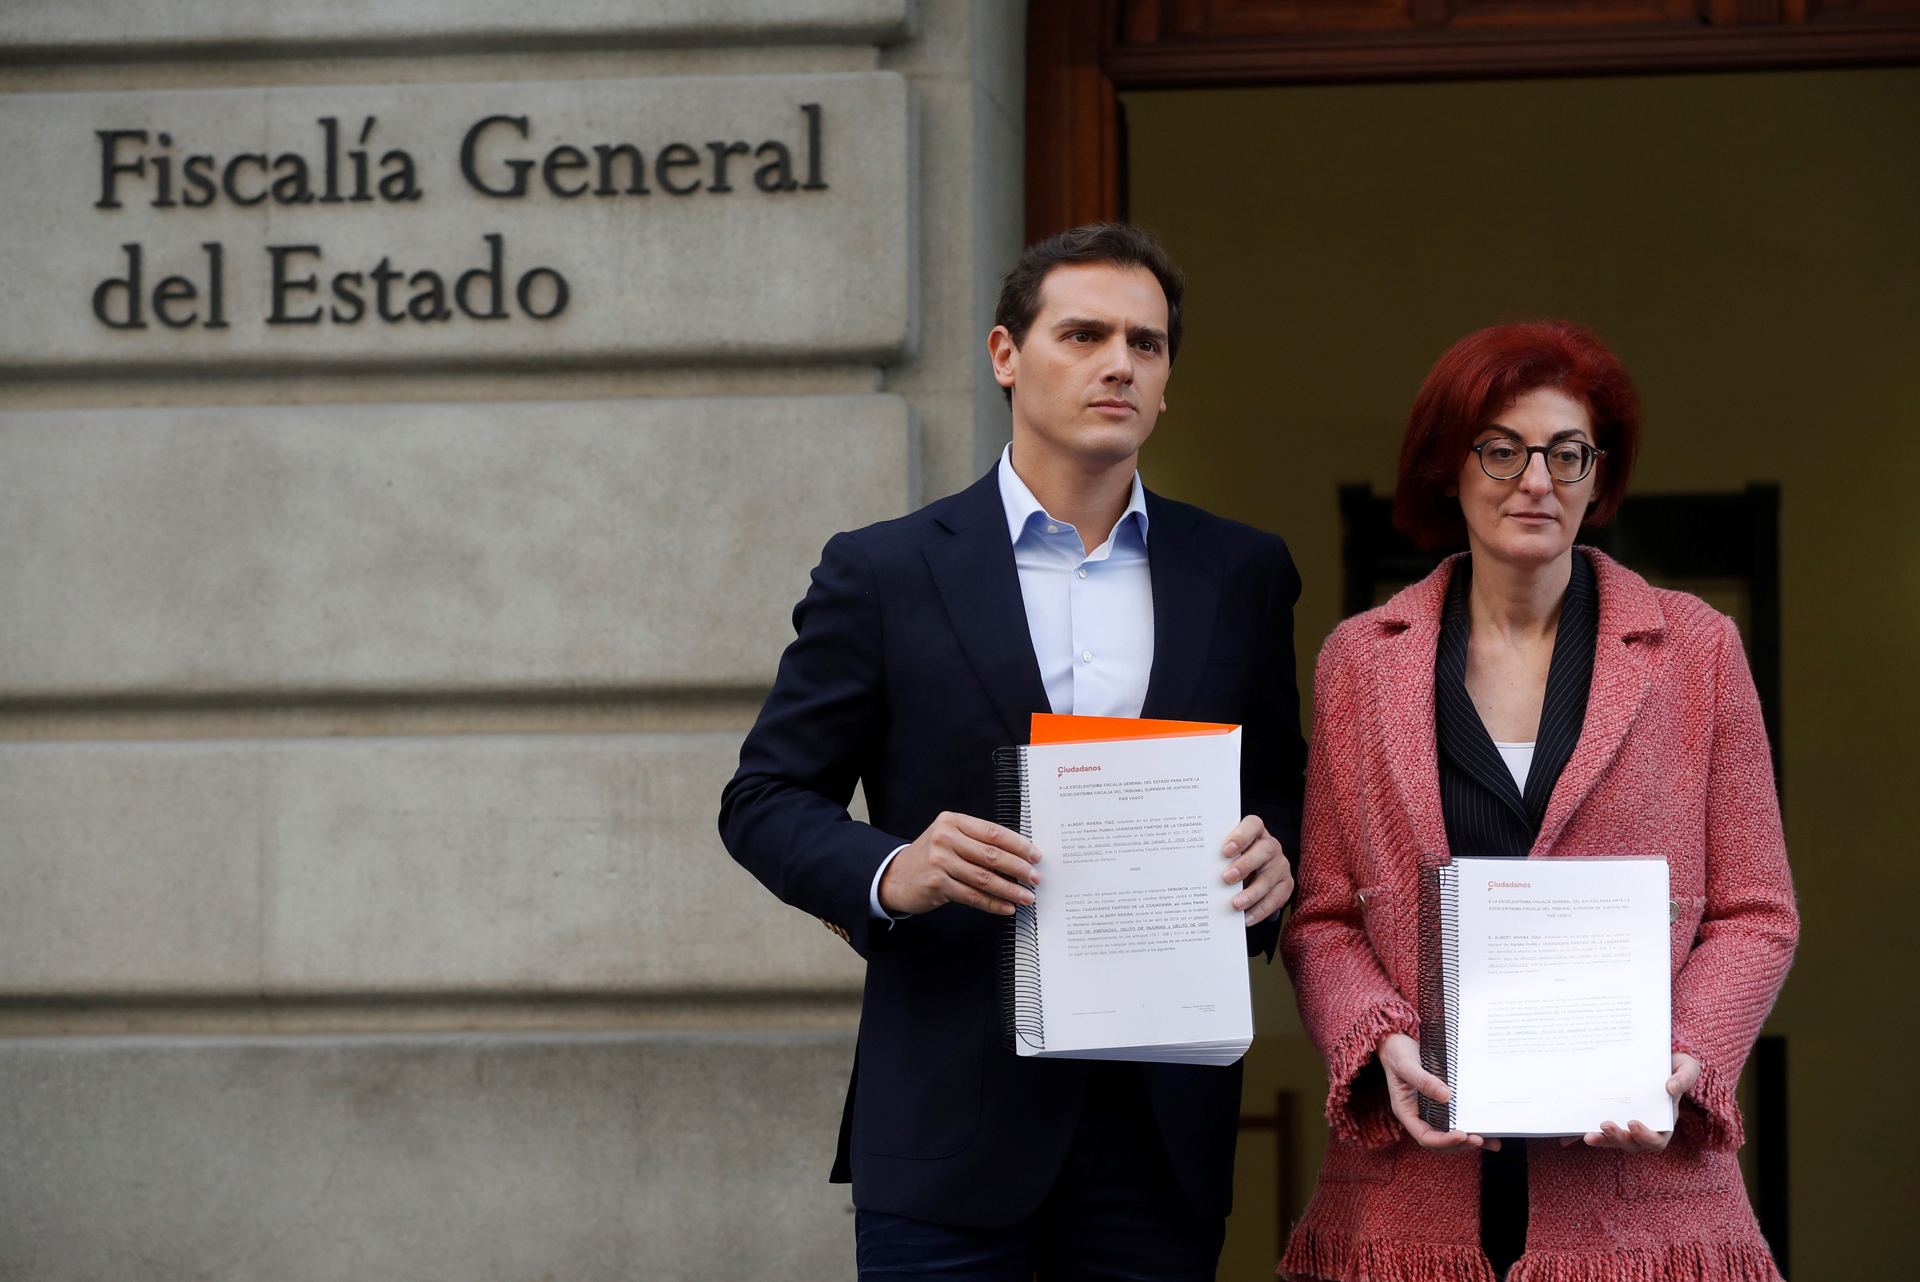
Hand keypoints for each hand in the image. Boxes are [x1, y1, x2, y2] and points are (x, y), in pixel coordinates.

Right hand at [878, 811, 1039, 916]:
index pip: (993, 832)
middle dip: (1018, 868)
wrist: (895, 875)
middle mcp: (945, 838)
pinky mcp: (938, 885)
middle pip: (991, 855)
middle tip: (1035, 877)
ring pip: (984, 878)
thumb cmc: (930, 856)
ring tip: (1027, 896)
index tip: (1035, 855)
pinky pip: (973, 896)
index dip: (1018, 845)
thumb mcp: (949, 838)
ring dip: (1010, 889)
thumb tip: (1017, 857)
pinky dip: (993, 903)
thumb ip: (976, 842)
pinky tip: (1007, 907)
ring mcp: (940, 862)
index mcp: (952, 821)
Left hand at [1221, 815, 1292, 924]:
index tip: (1225, 850)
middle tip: (1226, 878)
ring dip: (1252, 893)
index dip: (1241, 836)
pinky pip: (1276, 898)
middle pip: (1265, 850)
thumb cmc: (1234, 859)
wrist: (1256, 872)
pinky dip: (1260, 909)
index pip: (1253, 825)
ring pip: (1270, 877)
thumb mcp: (1227, 853)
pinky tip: (1246, 918)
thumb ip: (1217, 856)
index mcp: (1256, 832)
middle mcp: (1271, 846)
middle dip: (1245, 865)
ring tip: (1235, 904)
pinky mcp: (1286, 885)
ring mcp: (1280, 865)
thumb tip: (1193, 867)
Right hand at [1378, 1032, 1499, 1151]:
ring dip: (1470, 1140)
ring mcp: (1431, 1111)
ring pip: (1451, 1133)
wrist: (1398, 1044)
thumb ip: (1424, 1081)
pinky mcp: (1442, 1104)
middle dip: (1460, 1143)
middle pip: (1440, 1141)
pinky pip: (1457, 1119)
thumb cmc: (1397, 1054)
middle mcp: (1420, 1115)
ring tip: (1492, 1141)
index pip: (1424, 1136)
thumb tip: (1447, 1097)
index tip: (1461, 1135)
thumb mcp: (1406, 1065)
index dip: (1443, 1140)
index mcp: (1407, 1112)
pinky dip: (1473, 1127)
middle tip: (1480, 1139)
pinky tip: (1490, 1132)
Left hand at [1565, 1052, 1700, 1151]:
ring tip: (1588, 1134)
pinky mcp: (1609, 1115)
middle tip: (1606, 1124)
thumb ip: (1684, 1077)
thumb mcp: (1686, 1066)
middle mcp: (1644, 1125)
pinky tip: (1569, 1136)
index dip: (1645, 1137)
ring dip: (1602, 1140)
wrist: (1655, 1057)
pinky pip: (1597, 1130)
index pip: (1657, 1140)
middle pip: (1632, 1144)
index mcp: (1663, 1121)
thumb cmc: (1673, 1065)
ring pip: (1613, 1140)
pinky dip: (1584, 1135)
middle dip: (1618, 1138)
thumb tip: (1671, 1089)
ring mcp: (1624, 1122)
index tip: (1633, 1123)